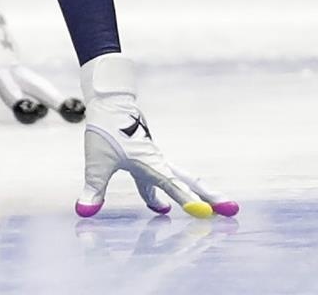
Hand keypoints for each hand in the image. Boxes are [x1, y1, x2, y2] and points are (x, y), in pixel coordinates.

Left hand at [73, 54, 235, 218]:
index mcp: (150, 164)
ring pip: (180, 179)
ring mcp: (154, 159)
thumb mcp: (96, 162)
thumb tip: (84, 211)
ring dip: (194, 194)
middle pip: (190, 182)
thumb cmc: (105, 130)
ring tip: (206, 212)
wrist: (110, 102)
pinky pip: (162, 179)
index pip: (173, 186)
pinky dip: (168, 192)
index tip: (204, 214)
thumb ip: (94, 188)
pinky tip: (159, 204)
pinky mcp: (147, 157)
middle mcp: (158, 163)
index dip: (188, 201)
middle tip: (232, 211)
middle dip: (211, 197)